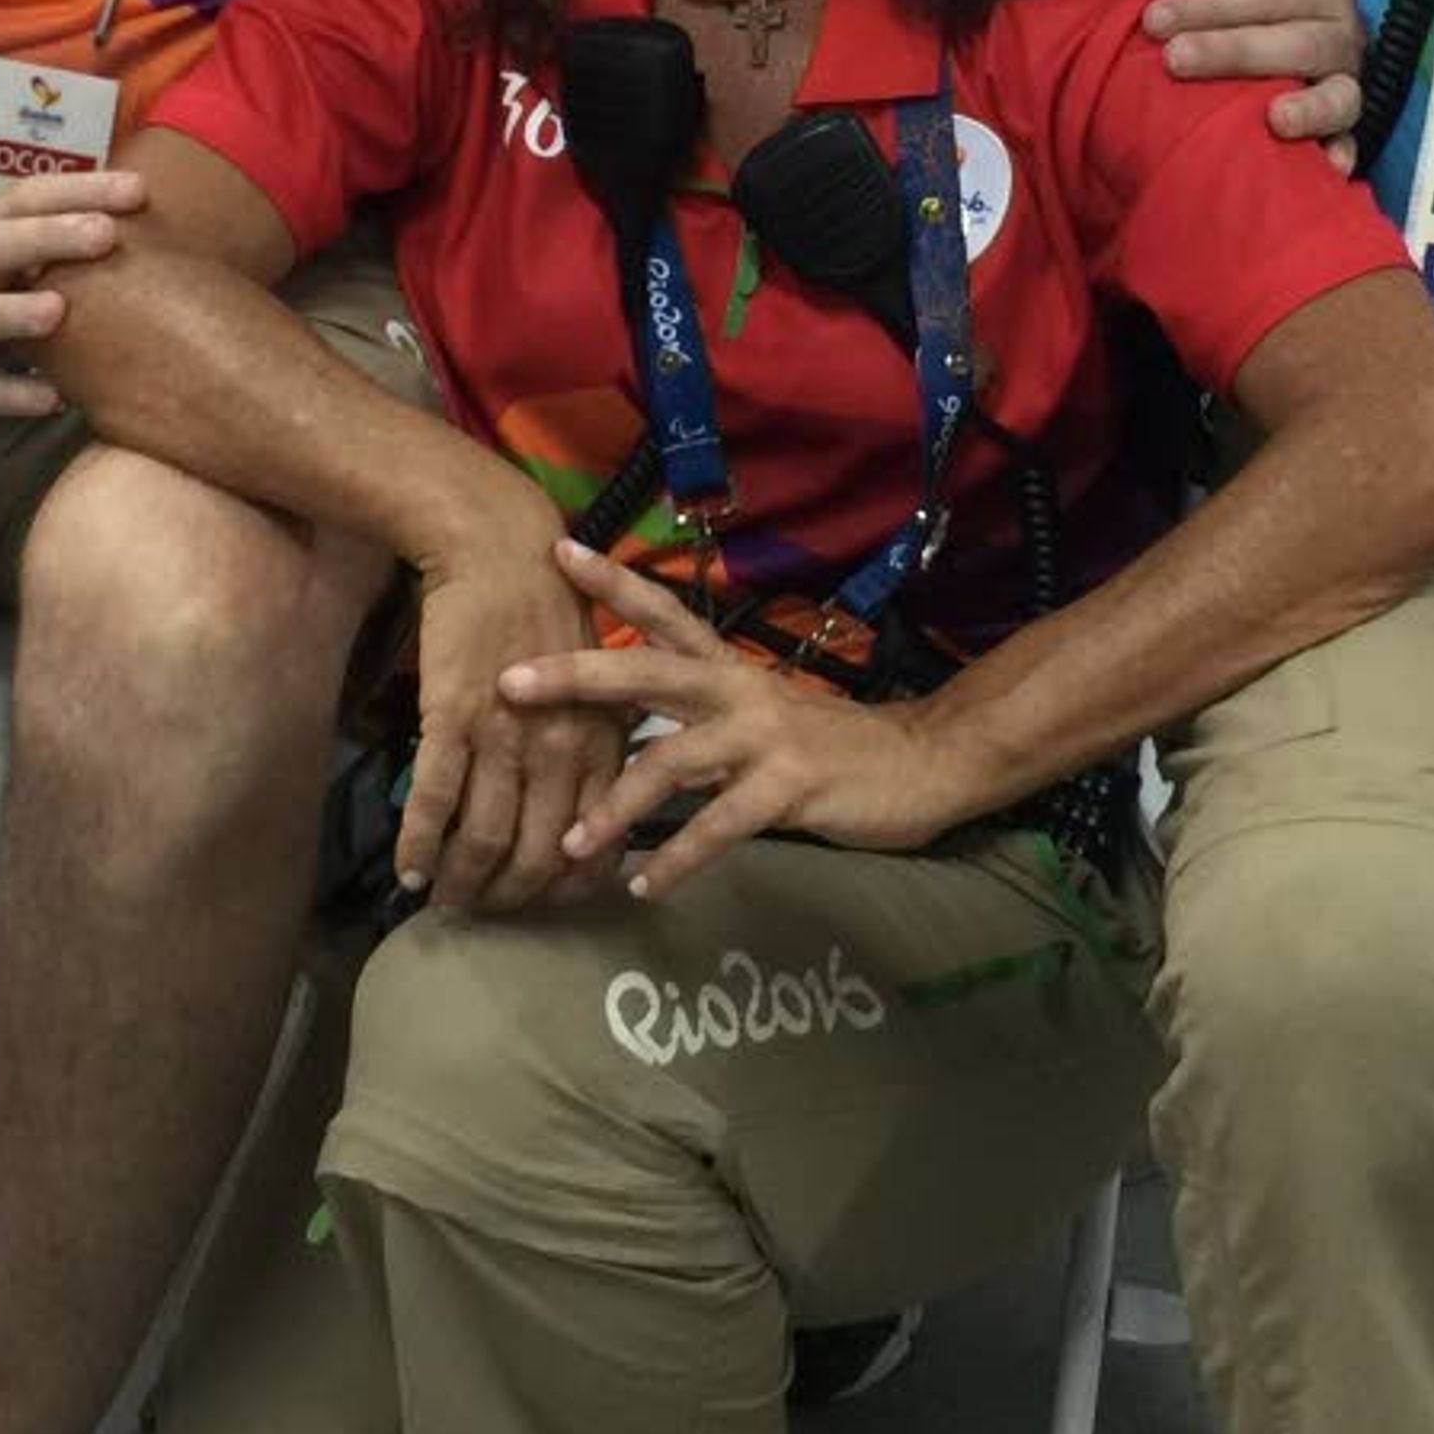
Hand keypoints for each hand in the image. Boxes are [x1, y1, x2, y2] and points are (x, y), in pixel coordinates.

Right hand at [0, 170, 149, 442]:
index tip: (137, 188)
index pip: (19, 201)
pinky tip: (50, 400)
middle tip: (107, 233)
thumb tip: (125, 229)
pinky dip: (4, 395)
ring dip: (10, 312)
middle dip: (47, 236)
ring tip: (60, 311)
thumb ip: (31, 253)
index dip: (75, 190)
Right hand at [401, 493, 610, 911]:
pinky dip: (418, 844)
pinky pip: (434, 802)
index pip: (590, 846)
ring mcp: (505, 738)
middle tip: (480, 911)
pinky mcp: (452, 720)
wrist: (499, 550)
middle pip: (534, 857)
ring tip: (442, 900)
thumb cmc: (551, 610)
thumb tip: (585, 806)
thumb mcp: (598, 683)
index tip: (536, 906)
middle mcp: (560, 751)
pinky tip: (407, 870)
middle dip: (505, 898)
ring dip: (459, 882)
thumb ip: (597, 744)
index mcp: (603, 744)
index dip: (560, 891)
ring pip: (482, 840)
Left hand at [500, 543, 982, 900]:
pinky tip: (645, 885)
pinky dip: (678, 860)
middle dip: (576, 675)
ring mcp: (765, 737)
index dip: (612, 580)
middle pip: (647, 671)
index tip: (557, 548)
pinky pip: (719, 827)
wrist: (924, 763)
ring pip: (670, 761)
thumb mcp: (760, 718)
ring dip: (613, 806)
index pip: (664, 614)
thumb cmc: (831, 747)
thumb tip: (628, 738)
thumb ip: (700, 722)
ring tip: (569, 844)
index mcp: (730, 670)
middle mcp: (739, 690)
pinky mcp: (790, 786)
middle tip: (509, 682)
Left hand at [1141, 0, 1363, 161]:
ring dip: (1304, 106)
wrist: (1290, 19)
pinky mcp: (1347, 121)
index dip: (1215, 2)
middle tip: (1173, 60)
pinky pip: (1351, 139)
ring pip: (1334, 90)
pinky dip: (1341, 152)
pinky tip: (1326, 168)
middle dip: (1231, 49)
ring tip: (1273, 120)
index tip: (1155, 18)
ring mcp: (1346, 75)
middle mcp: (1338, 24)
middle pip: (1294, 38)